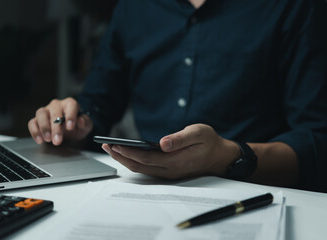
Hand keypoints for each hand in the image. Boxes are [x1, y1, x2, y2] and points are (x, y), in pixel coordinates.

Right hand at [28, 97, 92, 145]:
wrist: (71, 131)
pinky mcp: (37, 119)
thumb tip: (80, 120)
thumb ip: (85, 122)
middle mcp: (57, 105)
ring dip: (44, 128)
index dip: (70, 116)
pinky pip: (32, 122)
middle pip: (54, 112)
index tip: (70, 127)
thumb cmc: (78, 126)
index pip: (71, 106)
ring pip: (41, 114)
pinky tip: (40, 140)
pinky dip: (35, 131)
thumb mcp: (86, 126)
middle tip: (58, 140)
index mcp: (70, 104)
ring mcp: (46, 111)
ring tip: (48, 139)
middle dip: (56, 128)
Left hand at [102, 123, 240, 178]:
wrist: (221, 157)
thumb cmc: (210, 142)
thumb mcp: (199, 133)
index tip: (114, 144)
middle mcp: (169, 170)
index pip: (145, 158)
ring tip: (111, 148)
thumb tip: (162, 143)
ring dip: (125, 159)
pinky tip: (128, 154)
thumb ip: (181, 138)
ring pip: (141, 169)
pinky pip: (147, 168)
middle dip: (120, 156)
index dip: (129, 152)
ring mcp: (168, 172)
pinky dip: (134, 161)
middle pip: (139, 166)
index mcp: (175, 161)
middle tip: (105, 145)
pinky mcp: (168, 171)